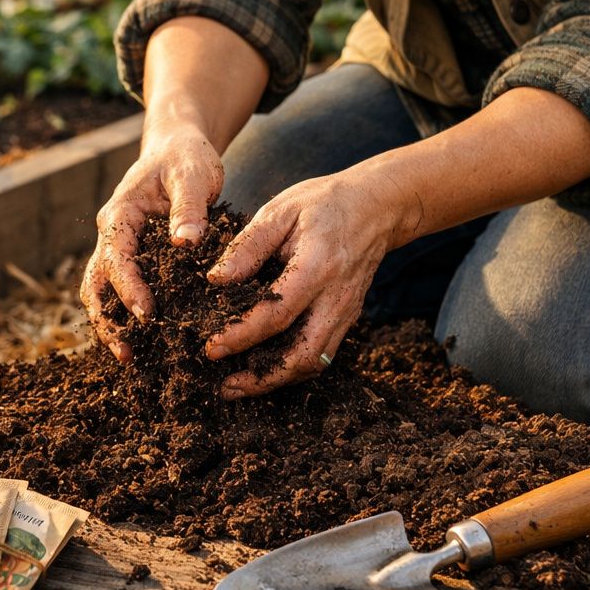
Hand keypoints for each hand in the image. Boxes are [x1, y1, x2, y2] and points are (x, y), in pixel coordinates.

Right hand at [81, 123, 224, 362]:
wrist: (177, 147)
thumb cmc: (186, 158)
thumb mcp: (193, 176)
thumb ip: (189, 209)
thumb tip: (186, 243)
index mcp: (119, 214)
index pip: (115, 258)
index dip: (128, 288)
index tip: (147, 315)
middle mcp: (111, 234)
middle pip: (95, 284)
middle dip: (107, 320)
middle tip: (127, 352)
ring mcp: (118, 247)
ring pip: (100, 291)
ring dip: (110, 323)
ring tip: (131, 355)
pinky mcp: (131, 257)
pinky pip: (120, 289)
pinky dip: (126, 314)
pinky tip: (147, 340)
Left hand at [205, 169, 412, 397]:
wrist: (376, 206)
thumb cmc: (324, 203)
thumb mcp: (280, 210)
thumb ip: (248, 246)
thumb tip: (216, 280)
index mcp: (318, 267)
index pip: (277, 314)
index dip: (241, 336)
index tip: (212, 348)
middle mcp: (336, 297)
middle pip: (302, 356)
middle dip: (262, 378)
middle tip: (226, 386)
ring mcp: (346, 311)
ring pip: (314, 362)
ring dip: (277, 380)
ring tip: (240, 385)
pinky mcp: (348, 317)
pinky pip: (321, 353)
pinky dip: (292, 367)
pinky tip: (266, 367)